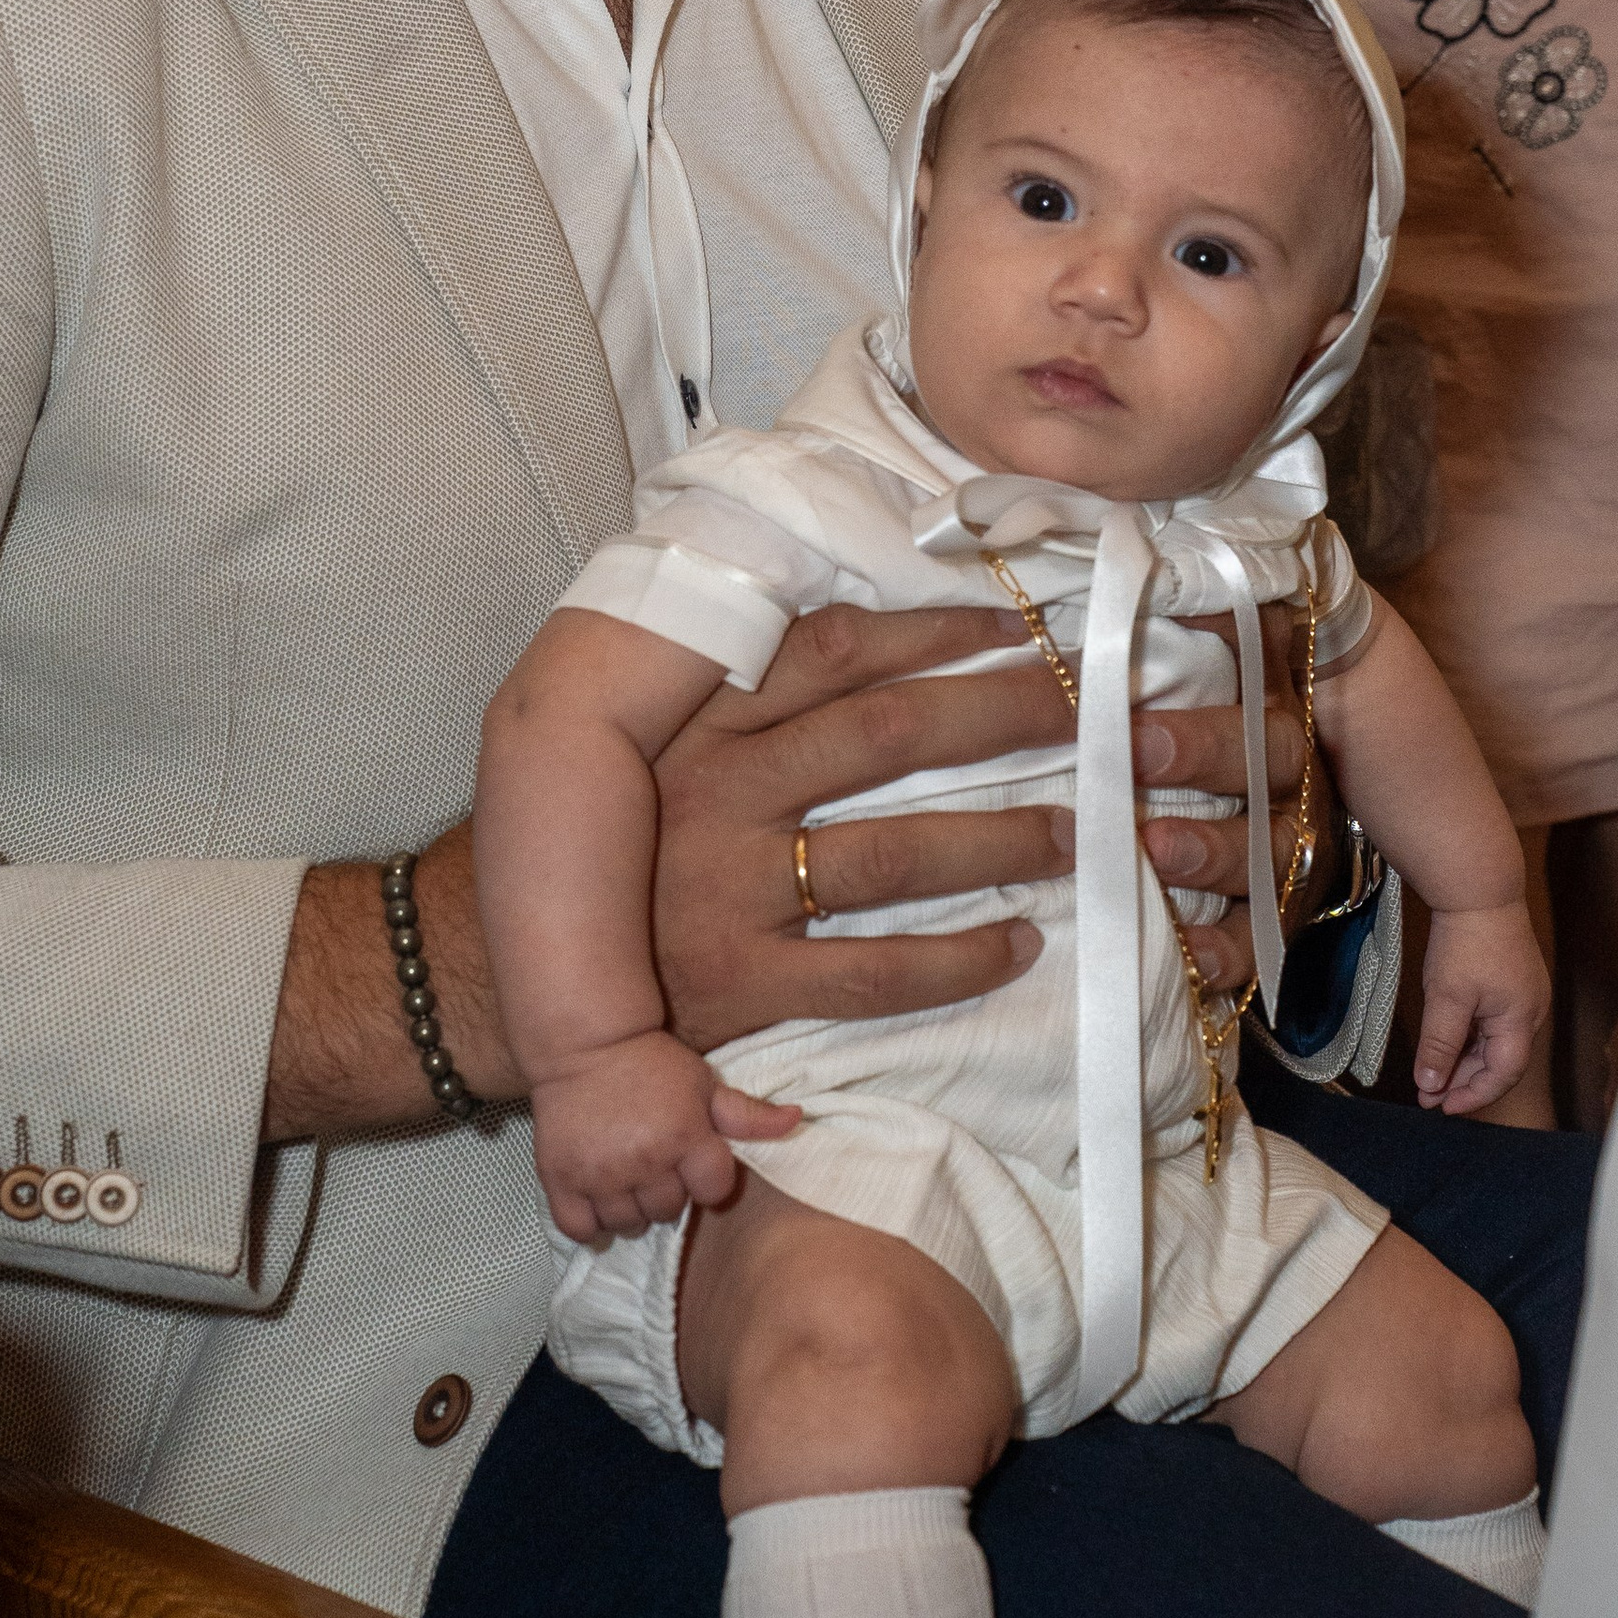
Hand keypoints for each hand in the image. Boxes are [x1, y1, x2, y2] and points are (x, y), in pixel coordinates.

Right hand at [530, 1031, 799, 1243]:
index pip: (713, 1192)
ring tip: (626, 1180)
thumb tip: (797, 1120)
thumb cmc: (652, 1063)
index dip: (707, 1180)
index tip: (692, 1161)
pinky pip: (580, 1228)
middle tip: (655, 1165)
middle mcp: (645, 1160)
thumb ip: (748, 1113)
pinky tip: (598, 1201)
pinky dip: (590, 1223)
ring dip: (631, 1210)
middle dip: (667, 1193)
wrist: (586, 1043)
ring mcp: (601, 1173)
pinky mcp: (562, 1178)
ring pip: (628, 1224)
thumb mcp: (704, 1083)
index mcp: (686, 1137)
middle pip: (668, 1213)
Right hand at [648, 600, 1313, 1046]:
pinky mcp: (744, 985)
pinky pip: (875, 973)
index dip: (940, 634)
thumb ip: (749, 702)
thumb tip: (880, 645)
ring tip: (1081, 831)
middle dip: (1004, 718)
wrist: (526, 981)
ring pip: (897, 852)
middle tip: (1090, 715)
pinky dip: (958, 959)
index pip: (838, 651)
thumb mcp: (663, 753)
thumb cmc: (624, 855)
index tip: (1022, 632)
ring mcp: (730, 890)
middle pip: (890, 735)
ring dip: (1004, 837)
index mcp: (703, 723)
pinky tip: (1020, 945)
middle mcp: (718, 793)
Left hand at [1413, 902, 1550, 1114]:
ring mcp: (1522, 994)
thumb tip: (1430, 1084)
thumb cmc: (1467, 941)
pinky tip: (1446, 1040)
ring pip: (1494, 1041)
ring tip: (1432, 1071)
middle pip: (1500, 1061)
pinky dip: (1469, 1035)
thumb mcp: (1447, 998)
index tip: (1442, 1107)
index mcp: (1522, 1020)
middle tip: (1428, 1093)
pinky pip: (1492, 1020)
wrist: (1478, 889)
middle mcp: (1530, 1011)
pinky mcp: (1511, 980)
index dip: (1473, 1096)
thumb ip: (1440, 1044)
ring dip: (1464, 1058)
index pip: (1503, 1075)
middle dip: (1464, 1080)